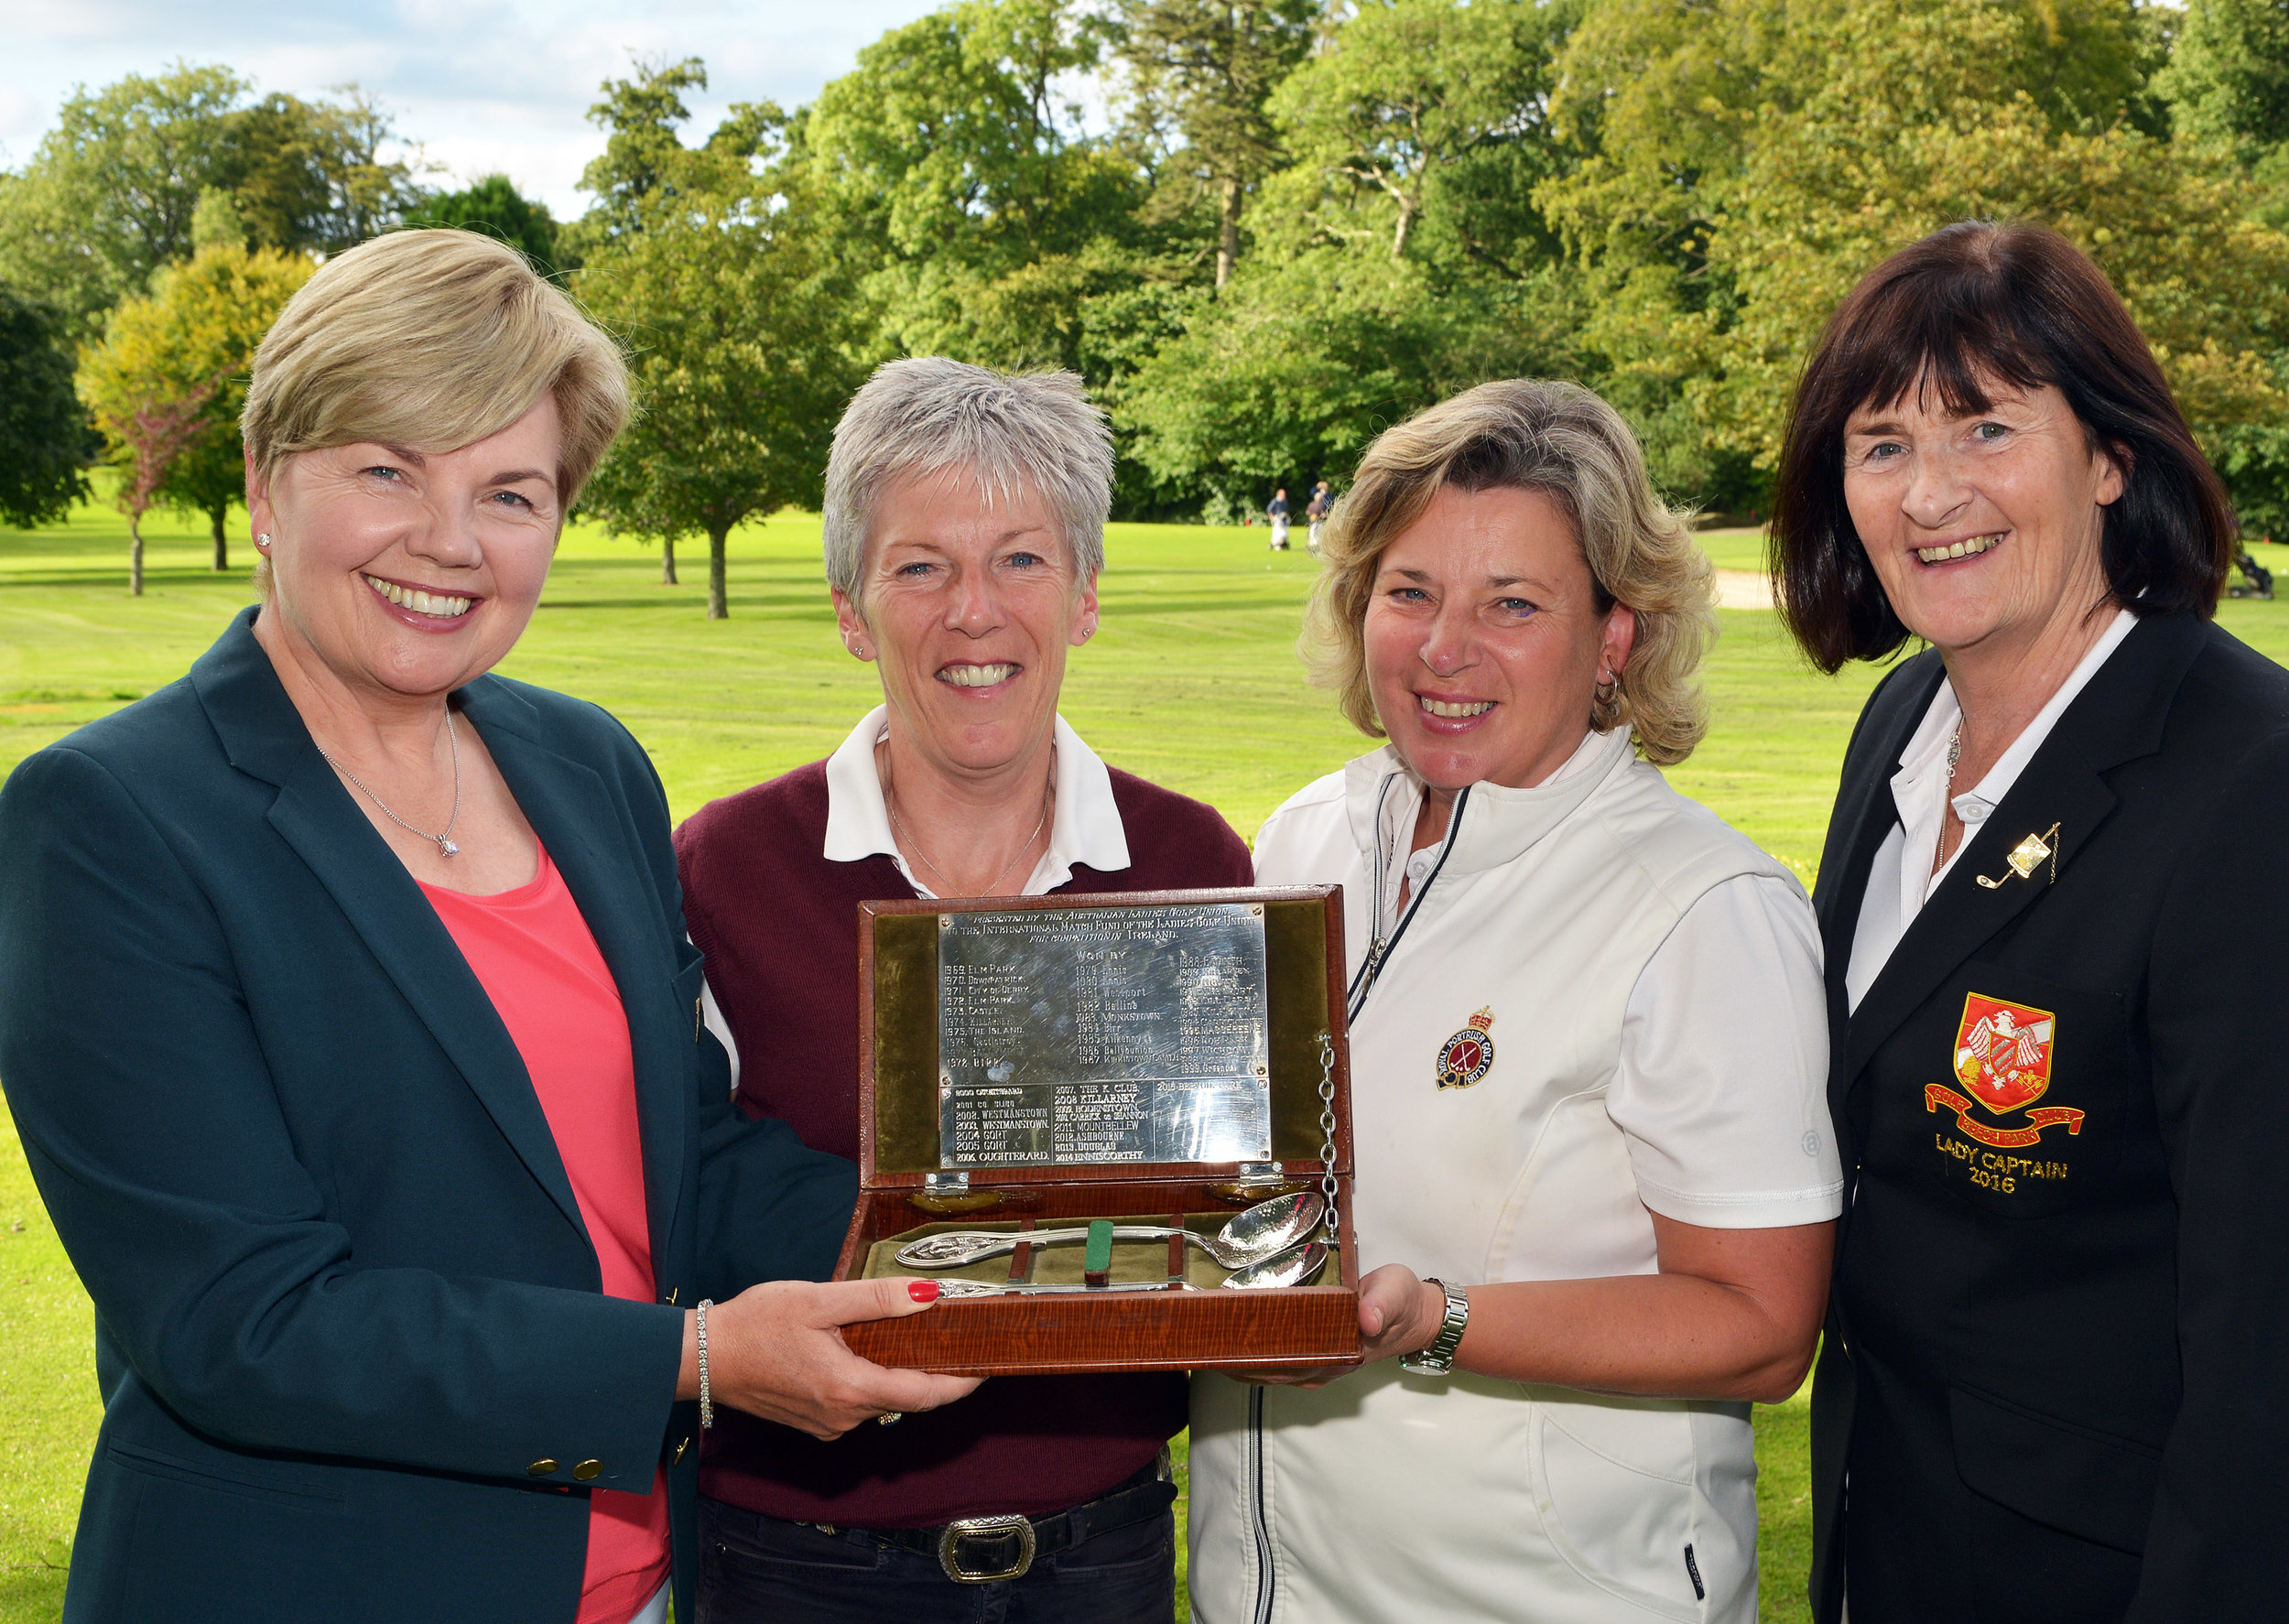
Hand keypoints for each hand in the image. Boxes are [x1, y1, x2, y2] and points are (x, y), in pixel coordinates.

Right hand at [682, 1278, 982, 1439]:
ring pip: (882, 1400)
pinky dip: (872, 1379)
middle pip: (907, 1398)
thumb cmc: (755, 1324)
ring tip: (914, 1332)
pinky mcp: (815, 1422)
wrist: (700, 1358)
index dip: (963, 1382)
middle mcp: (844, 1417)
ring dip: (899, 1371)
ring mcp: (828, 1425)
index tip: (989, 1364)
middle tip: (957, 1335)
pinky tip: (867, 1349)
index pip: (926, 1395)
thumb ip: (876, 1300)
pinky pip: (858, 1403)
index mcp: (850, 1389)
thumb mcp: (819, 1300)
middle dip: (934, 1370)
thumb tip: (929, 1297)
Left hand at [1220, 1265, 1449, 1386]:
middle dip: (1232, 1358)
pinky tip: (1230, 1341)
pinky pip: (1275, 1363)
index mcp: (1338, 1355)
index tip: (1220, 1346)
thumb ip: (1382, 1304)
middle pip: (1267, 1370)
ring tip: (1202, 1341)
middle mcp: (1322, 1367)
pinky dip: (1251, 1356)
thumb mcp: (1396, 1292)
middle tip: (1197, 1339)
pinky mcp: (1314, 1358)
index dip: (1250, 1358)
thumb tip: (1367, 1319)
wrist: (1414, 1315)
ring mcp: (1316, 1366)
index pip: (1284, 1362)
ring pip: (1267, 1370)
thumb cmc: (1402, 1301)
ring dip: (1236, 1359)